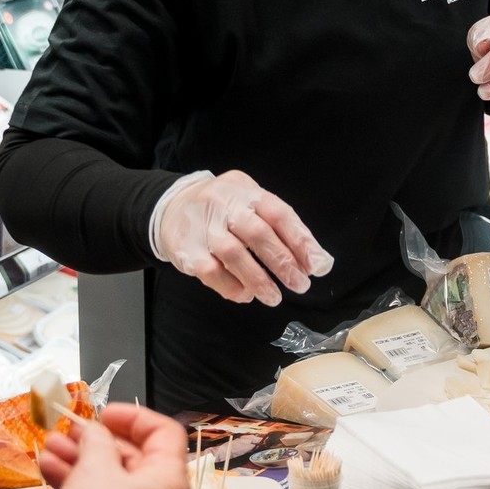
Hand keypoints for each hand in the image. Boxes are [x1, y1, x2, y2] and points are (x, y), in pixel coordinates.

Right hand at [41, 405, 189, 488]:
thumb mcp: (96, 468)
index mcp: (171, 480)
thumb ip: (95, 441)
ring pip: (112, 481)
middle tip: (70, 431)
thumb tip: (94, 431)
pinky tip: (50, 470)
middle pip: (133, 458)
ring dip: (81, 460)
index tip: (105, 414)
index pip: (164, 434)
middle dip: (96, 441)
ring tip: (51, 448)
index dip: (134, 418)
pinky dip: (79, 485)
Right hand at [156, 169, 332, 305]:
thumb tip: (319, 261)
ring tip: (274, 297)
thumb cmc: (222, 209)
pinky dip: (232, 287)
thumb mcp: (250, 203)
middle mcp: (224, 204)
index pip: (279, 214)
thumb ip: (282, 228)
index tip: (318, 265)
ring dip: (259, 280)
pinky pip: (212, 272)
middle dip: (283, 262)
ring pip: (234, 254)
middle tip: (300, 284)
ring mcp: (203, 226)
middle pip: (258, 234)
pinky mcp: (186, 249)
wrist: (170, 206)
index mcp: (245, 191)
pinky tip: (246, 295)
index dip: (301, 240)